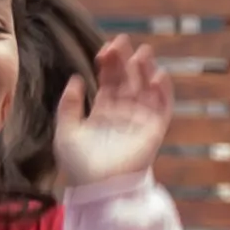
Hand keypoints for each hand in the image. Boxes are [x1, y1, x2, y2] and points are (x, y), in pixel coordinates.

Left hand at [53, 37, 173, 184]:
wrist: (96, 188)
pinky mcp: (153, 132)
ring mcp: (139, 122)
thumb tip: (77, 79)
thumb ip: (69, 104)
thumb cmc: (79, 165)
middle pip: (128, 81)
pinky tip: (159, 75)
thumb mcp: (66, 129)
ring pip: (146, 90)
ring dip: (146, 71)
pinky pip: (162, 109)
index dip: (108, 64)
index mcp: (102, 112)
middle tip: (124, 41)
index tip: (106, 48)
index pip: (109, 81)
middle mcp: (123, 114)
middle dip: (127, 61)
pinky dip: (163, 93)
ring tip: (143, 52)